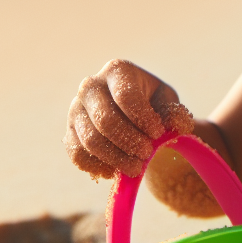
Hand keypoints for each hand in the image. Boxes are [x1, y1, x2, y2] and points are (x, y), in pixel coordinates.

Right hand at [64, 59, 194, 178]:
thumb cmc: (152, 103)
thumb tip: (172, 127)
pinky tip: (116, 171)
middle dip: (129, 142)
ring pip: (90, 140)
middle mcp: (90, 86)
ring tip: (136, 167)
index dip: (142, 118)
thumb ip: (172, 112)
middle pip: (105, 119)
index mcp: (117, 71)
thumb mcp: (167, 101)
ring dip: (116, 158)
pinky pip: (77, 155)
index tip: (158, 134)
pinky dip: (97, 166)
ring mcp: (76, 110)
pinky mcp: (69, 133)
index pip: (125, 96)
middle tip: (147, 154)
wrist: (132, 114)